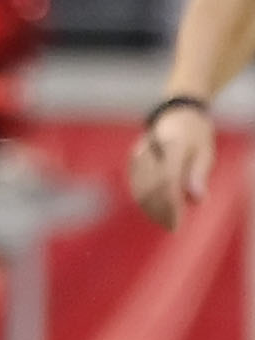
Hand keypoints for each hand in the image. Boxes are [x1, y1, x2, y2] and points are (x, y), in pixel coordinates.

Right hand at [132, 103, 215, 229]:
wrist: (178, 113)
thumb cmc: (195, 134)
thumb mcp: (205, 152)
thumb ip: (198, 175)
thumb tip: (196, 201)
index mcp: (173, 144)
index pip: (167, 180)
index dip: (170, 204)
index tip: (176, 223)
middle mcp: (152, 148)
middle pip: (151, 186)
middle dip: (160, 209)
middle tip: (171, 226)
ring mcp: (141, 151)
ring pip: (139, 185)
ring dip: (150, 206)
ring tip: (164, 221)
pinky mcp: (134, 157)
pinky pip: (135, 181)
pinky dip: (143, 197)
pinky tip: (153, 209)